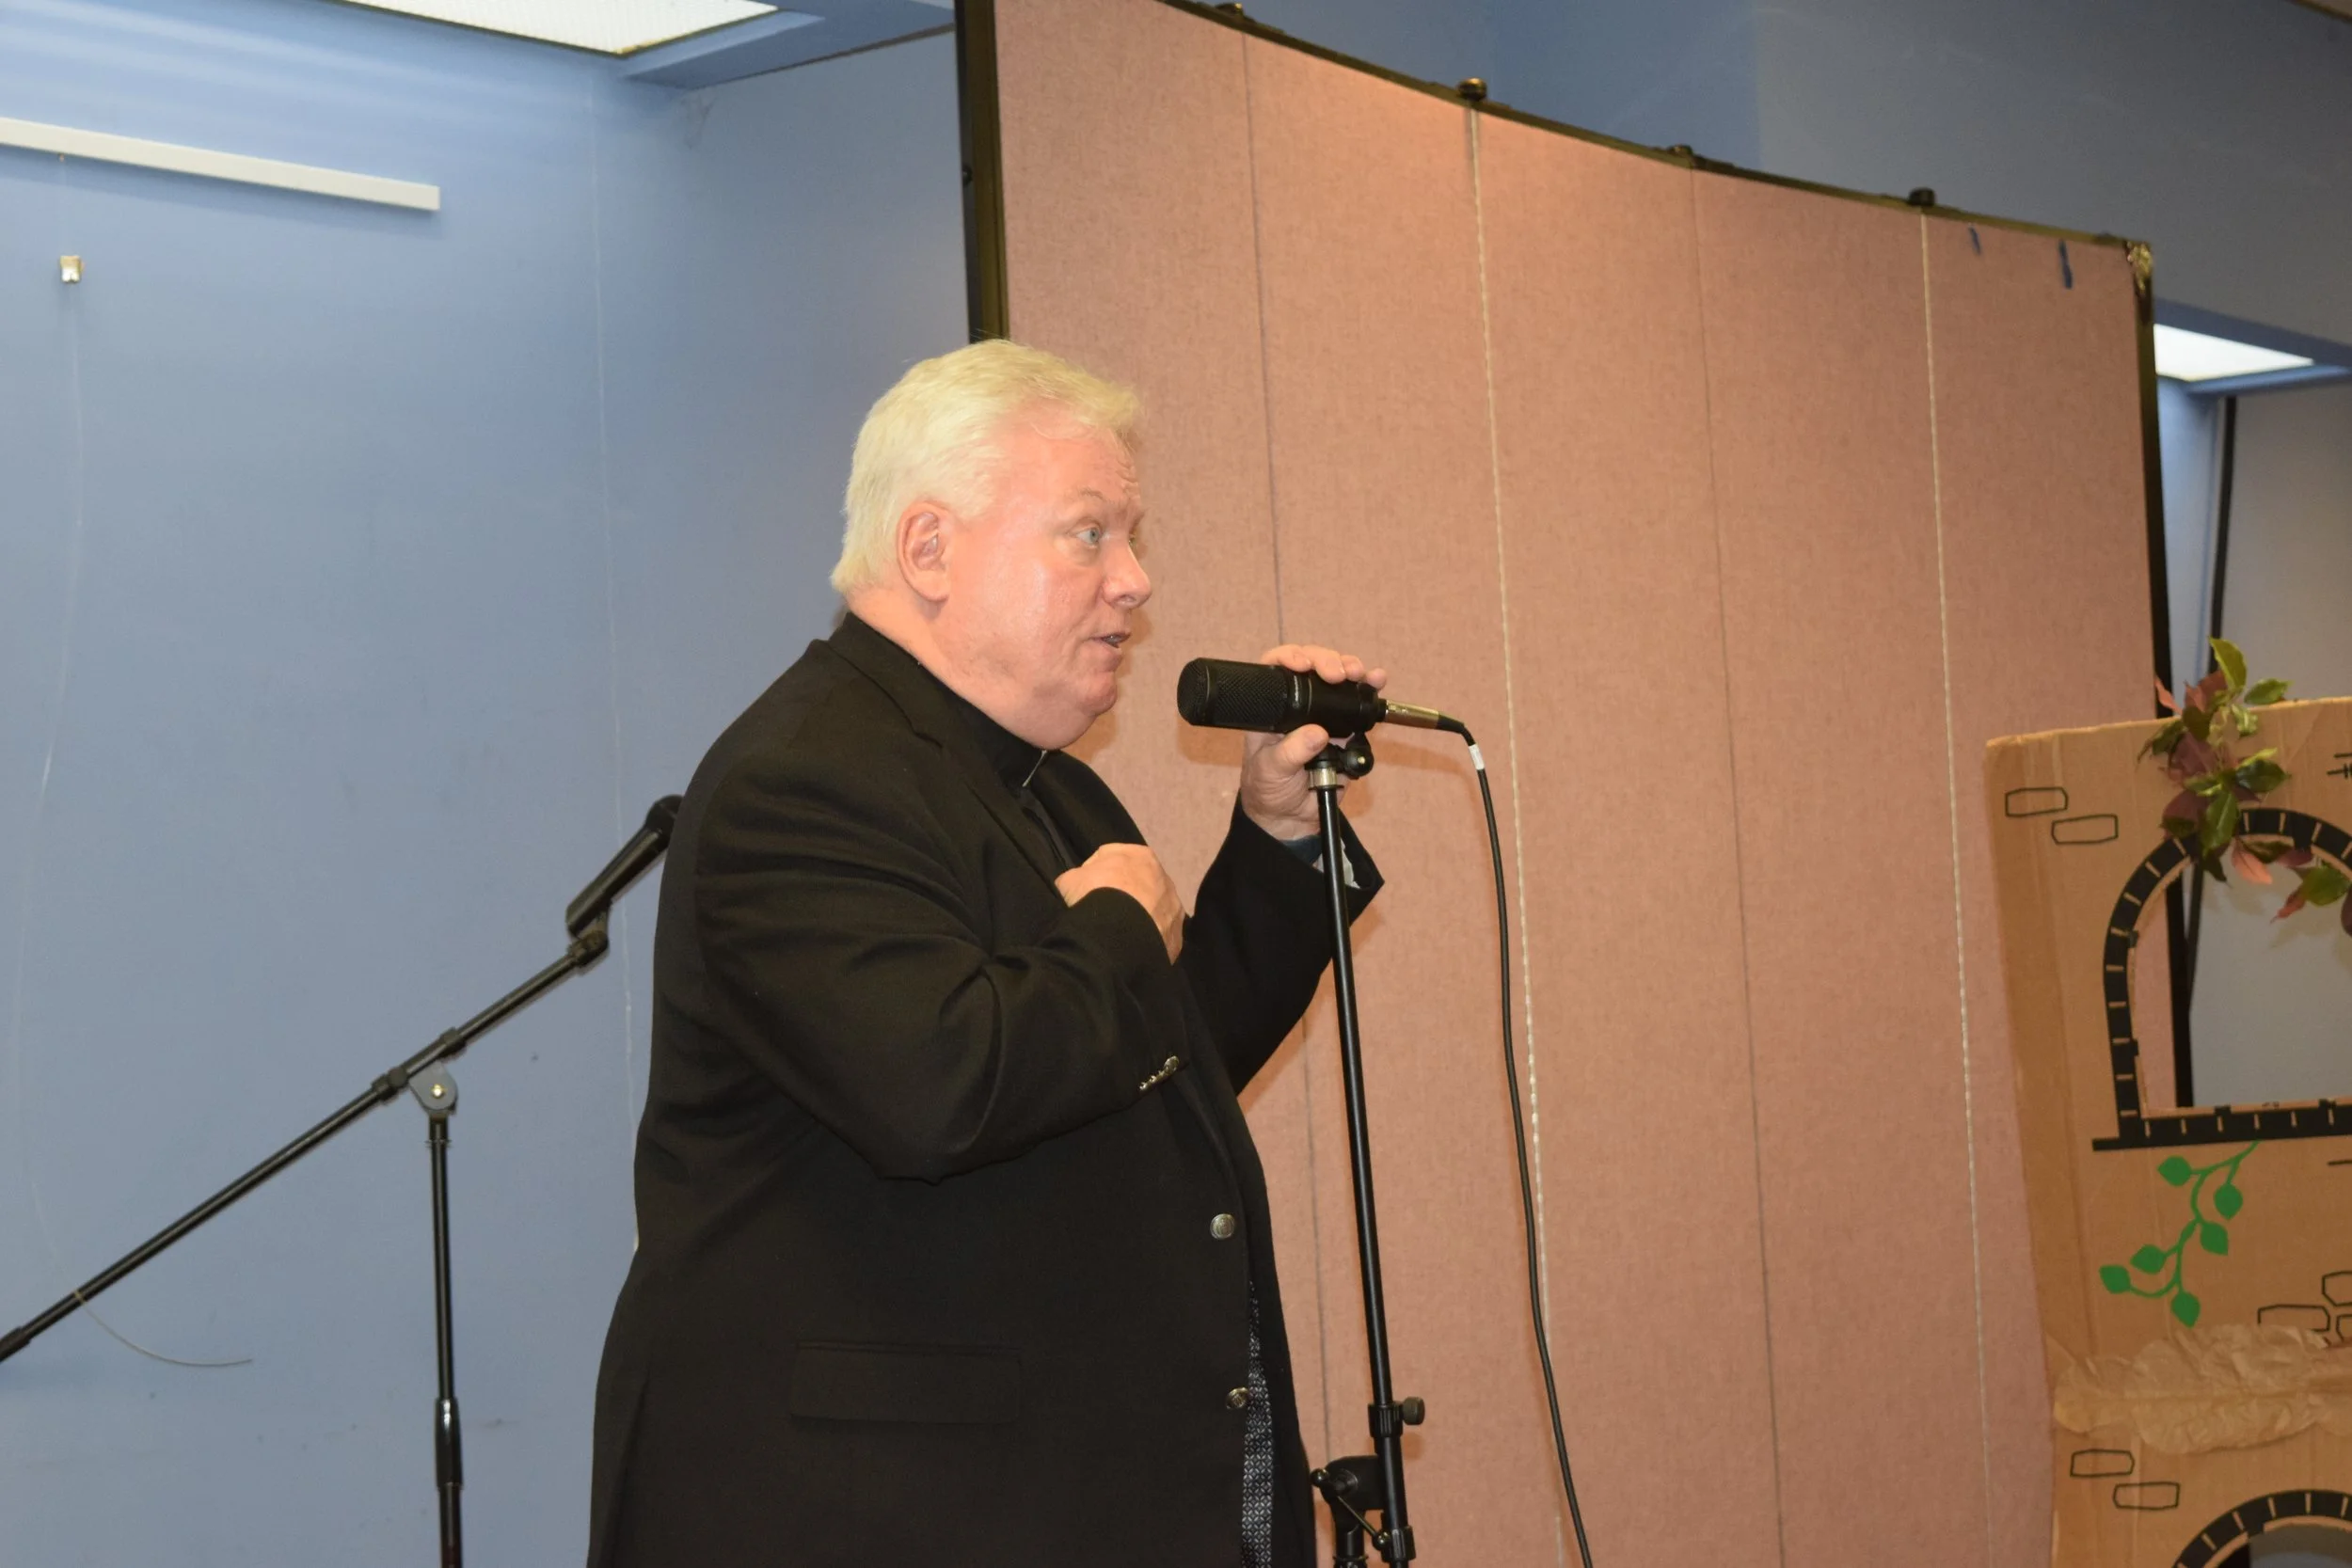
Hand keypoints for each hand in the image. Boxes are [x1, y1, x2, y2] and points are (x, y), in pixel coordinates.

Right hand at [1056, 843, 1184, 961]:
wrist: (1117, 935)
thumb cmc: (1093, 897)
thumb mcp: (1069, 879)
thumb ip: (1078, 877)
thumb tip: (1078, 886)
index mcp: (1140, 855)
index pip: (1114, 857)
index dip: (1095, 873)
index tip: (1083, 890)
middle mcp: (1164, 879)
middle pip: (1138, 885)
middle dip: (1122, 896)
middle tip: (1101, 912)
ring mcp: (1173, 909)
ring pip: (1153, 912)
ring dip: (1138, 919)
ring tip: (1116, 933)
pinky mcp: (1175, 938)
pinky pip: (1158, 937)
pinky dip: (1146, 942)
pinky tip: (1129, 948)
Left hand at [1239, 644, 1385, 840]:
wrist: (1291, 817)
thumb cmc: (1269, 789)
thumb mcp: (1271, 771)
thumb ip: (1290, 753)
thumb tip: (1317, 734)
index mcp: (1273, 709)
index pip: (1277, 670)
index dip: (1289, 658)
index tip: (1302, 664)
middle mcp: (1299, 706)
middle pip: (1314, 667)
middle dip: (1328, 662)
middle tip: (1338, 673)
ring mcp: (1324, 716)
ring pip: (1339, 681)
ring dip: (1352, 671)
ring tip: (1360, 674)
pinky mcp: (1346, 731)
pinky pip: (1360, 707)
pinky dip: (1371, 691)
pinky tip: (1376, 681)